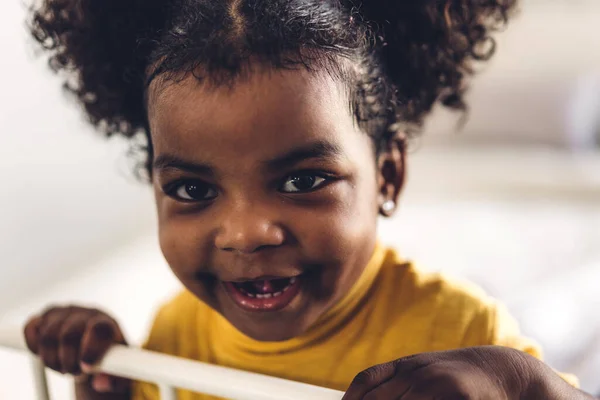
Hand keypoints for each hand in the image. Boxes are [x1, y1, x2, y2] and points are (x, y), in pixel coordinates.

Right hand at [23, 306, 129, 393]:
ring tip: (63, 368)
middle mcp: (85, 313)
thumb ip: (114, 380)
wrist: (94, 345)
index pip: (98, 329)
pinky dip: (34, 346)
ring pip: (48, 335)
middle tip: (74, 374)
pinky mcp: (45, 316)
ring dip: (51, 359)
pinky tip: (46, 355)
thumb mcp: (118, 373)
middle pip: (69, 334)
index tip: (86, 367)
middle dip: (68, 361)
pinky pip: (31, 328)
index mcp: (106, 323)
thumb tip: (101, 383)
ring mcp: (64, 313)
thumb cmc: (108, 358)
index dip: (90, 349)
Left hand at [343, 346, 538, 399]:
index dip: (351, 399)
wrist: (500, 368)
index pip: (366, 381)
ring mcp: (434, 380)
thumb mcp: (422, 373)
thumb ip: (395, 384)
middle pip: (378, 398)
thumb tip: (361, 398)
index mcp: (404, 365)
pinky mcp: (454, 392)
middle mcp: (415, 370)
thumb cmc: (456, 377)